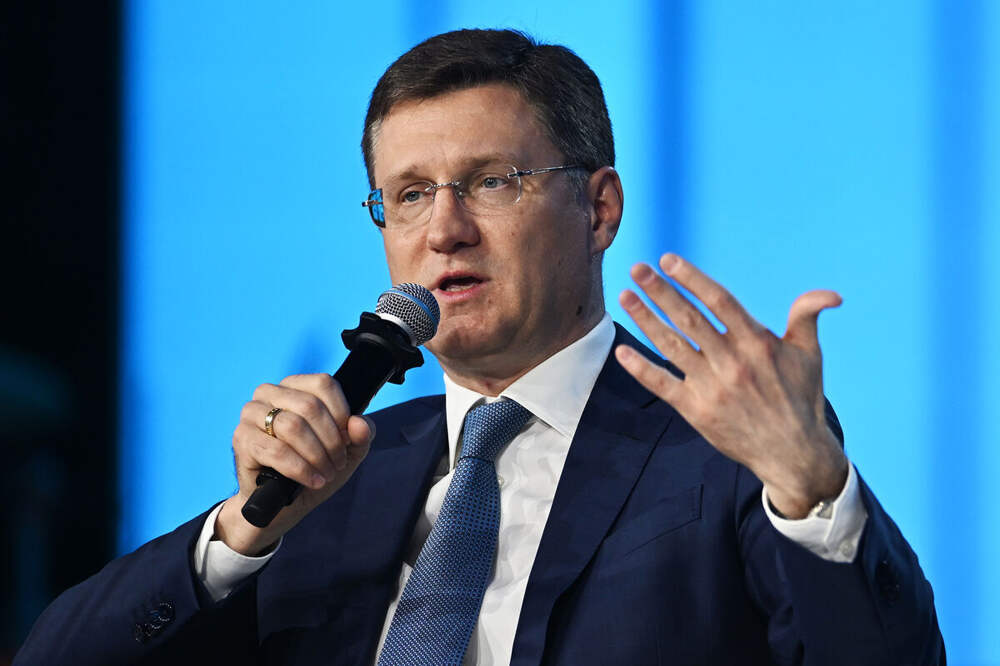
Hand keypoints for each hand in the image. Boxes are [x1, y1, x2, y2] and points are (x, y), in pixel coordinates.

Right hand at [215, 373, 373, 554]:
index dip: (341, 414)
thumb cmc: (314, 467)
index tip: (347, 439)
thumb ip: (361, 434)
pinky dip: (300, 468)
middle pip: (310, 406)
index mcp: (295, 386)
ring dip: (316, 455)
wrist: (283, 502)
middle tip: (337, 463)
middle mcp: (269, 393)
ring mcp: (251, 415)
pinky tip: (312, 480)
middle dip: (331, 440)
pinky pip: (276, 450)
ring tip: (326, 473)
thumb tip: (359, 423)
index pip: (323, 384)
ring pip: (292, 426)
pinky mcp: (242, 439)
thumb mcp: (347, 451)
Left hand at [615, 253, 847, 518]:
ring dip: (645, 320)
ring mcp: (712, 388)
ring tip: (625, 296)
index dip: (692, 279)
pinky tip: (621, 352)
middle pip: (689, 320)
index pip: (719, 302)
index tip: (668, 260)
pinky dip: (641, 369)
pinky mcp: (697, 411)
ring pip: (671, 347)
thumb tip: (830, 294)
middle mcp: (732, 363)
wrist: (794, 454)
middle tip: (637, 269)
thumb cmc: (801, 398)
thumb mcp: (809, 355)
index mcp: (757, 344)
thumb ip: (808, 317)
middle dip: (660, 292)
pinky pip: (663, 385)